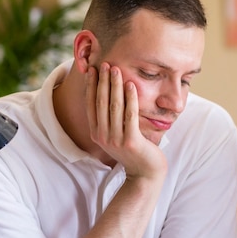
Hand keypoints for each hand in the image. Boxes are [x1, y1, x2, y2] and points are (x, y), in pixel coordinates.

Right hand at [86, 63, 166, 180]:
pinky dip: (130, 98)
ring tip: (116, 69)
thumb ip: (110, 119)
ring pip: (114, 107)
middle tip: (104, 63)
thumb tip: (107, 95)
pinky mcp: (131, 141)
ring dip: (114, 86)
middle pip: (100, 103)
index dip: (91, 86)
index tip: (92, 69)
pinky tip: (131, 85)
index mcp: (96, 133)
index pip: (91, 105)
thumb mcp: (116, 136)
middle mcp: (103, 136)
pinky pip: (130, 115)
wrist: (145, 173)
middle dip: (102, 81)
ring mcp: (116, 140)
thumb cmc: (133, 151)